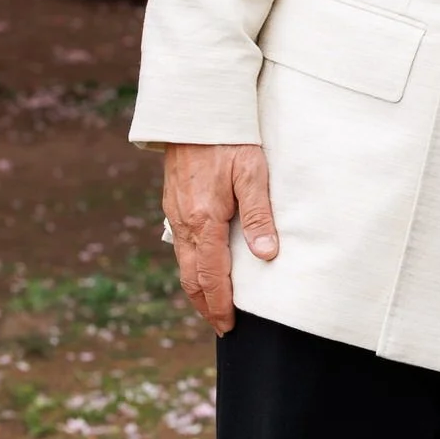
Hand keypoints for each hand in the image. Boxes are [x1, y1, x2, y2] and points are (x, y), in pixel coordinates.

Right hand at [161, 142, 278, 335]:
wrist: (194, 112)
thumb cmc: (229, 140)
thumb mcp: (252, 174)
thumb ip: (259, 216)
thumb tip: (267, 256)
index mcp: (204, 220)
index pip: (212, 276)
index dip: (220, 304)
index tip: (228, 326)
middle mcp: (185, 223)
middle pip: (192, 277)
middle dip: (205, 305)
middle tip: (220, 326)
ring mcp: (175, 214)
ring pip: (183, 263)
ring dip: (197, 287)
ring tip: (212, 305)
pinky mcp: (173, 204)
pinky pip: (181, 245)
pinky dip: (191, 266)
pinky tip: (202, 268)